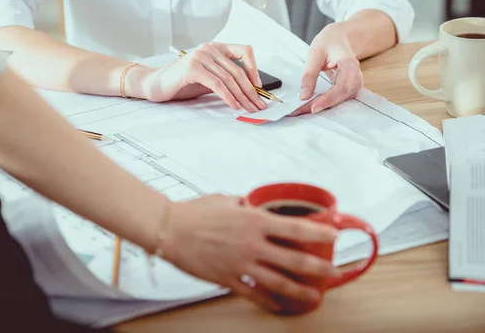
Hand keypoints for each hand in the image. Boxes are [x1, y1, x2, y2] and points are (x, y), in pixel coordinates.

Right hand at [140, 42, 267, 112]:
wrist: (155, 85)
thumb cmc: (181, 83)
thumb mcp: (208, 78)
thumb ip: (225, 79)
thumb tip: (249, 91)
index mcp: (215, 47)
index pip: (245, 51)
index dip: (255, 69)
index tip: (259, 87)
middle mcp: (209, 48)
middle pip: (238, 70)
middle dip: (251, 90)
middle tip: (258, 105)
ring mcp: (200, 56)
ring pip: (229, 78)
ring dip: (242, 96)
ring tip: (248, 109)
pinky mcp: (192, 68)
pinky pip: (217, 84)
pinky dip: (228, 96)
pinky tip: (234, 105)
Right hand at [162, 195, 339, 311]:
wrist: (170, 229)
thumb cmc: (195, 212)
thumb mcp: (227, 200)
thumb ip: (247, 205)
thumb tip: (256, 206)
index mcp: (254, 220)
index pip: (296, 227)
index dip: (319, 232)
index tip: (334, 235)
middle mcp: (252, 244)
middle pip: (295, 260)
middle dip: (319, 268)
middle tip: (332, 272)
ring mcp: (241, 264)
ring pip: (279, 282)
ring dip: (300, 290)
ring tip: (314, 295)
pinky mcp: (228, 279)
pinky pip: (253, 293)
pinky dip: (268, 300)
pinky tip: (277, 304)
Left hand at [292, 23, 363, 115]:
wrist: (339, 39)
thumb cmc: (328, 44)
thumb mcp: (315, 54)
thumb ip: (309, 74)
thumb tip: (304, 96)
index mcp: (349, 64)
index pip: (342, 86)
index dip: (328, 99)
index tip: (313, 107)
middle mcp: (356, 76)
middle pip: (341, 96)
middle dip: (321, 105)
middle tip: (300, 111)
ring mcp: (354, 84)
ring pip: (340, 100)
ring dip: (322, 106)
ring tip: (302, 109)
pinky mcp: (349, 89)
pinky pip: (338, 99)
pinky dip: (324, 103)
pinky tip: (311, 104)